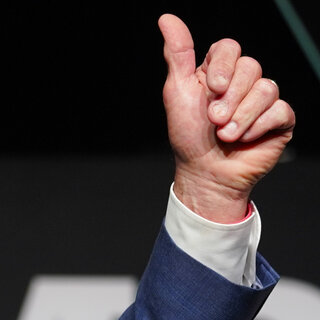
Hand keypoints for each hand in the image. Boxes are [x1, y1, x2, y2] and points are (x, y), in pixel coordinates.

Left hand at [159, 14, 294, 222]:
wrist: (205, 173)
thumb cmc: (189, 136)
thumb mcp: (177, 92)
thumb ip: (177, 54)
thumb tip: (166, 19)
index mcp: (218, 72)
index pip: (230, 48)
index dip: (223, 66)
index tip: (211, 88)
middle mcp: (242, 83)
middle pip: (252, 66)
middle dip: (230, 98)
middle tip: (214, 120)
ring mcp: (263, 100)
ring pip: (267, 88)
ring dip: (241, 116)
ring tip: (225, 135)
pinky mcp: (279, 119)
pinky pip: (280, 110)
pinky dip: (257, 127)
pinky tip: (244, 139)